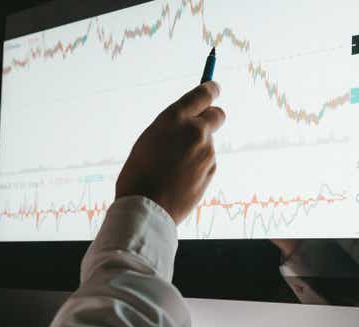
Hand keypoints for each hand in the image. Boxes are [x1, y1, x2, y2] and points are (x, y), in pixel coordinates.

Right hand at [116, 81, 225, 223]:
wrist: (147, 207)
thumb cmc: (139, 173)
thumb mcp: (150, 139)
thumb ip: (173, 127)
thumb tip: (191, 121)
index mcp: (175, 118)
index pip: (203, 94)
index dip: (210, 89)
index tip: (214, 88)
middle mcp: (195, 131)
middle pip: (218, 114)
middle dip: (212, 117)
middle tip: (202, 124)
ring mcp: (206, 151)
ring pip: (208, 143)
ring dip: (197, 149)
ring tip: (174, 167)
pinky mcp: (212, 169)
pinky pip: (207, 162)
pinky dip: (198, 166)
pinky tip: (180, 178)